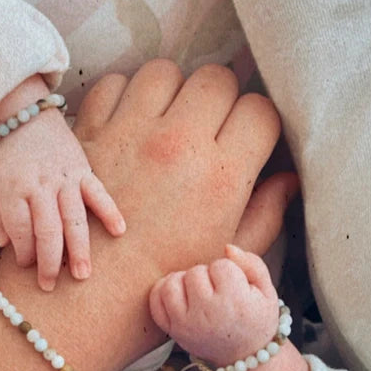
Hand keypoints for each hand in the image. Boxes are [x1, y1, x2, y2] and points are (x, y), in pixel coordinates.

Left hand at [0, 60, 299, 370]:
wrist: (82, 299)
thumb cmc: (159, 287)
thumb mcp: (223, 257)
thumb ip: (265, 213)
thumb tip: (288, 178)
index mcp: (221, 177)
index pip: (260, 111)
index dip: (259, 123)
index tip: (248, 139)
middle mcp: (178, 144)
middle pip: (217, 78)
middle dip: (221, 98)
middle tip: (210, 126)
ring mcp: (130, 132)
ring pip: (165, 71)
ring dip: (174, 90)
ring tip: (168, 119)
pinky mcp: (90, 131)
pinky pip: (115, 84)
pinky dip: (126, 96)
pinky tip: (129, 123)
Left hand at [0, 76, 124, 290]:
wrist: (24, 114)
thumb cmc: (4, 153)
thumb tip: (7, 246)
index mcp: (13, 189)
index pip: (19, 230)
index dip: (23, 253)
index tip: (27, 266)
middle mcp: (40, 186)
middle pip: (47, 231)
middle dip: (49, 262)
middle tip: (51, 285)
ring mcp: (64, 178)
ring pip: (74, 218)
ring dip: (80, 248)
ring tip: (83, 274)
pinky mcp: (83, 170)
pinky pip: (99, 193)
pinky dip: (110, 211)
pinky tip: (119, 231)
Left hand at [149, 245, 278, 365]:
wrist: (244, 357)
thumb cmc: (256, 318)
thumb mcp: (266, 291)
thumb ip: (251, 263)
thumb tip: (226, 247)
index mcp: (235, 303)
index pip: (221, 265)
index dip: (229, 270)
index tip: (235, 284)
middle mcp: (207, 314)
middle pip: (196, 271)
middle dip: (207, 275)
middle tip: (217, 289)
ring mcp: (186, 324)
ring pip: (172, 283)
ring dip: (184, 281)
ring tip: (197, 289)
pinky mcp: (172, 330)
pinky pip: (156, 300)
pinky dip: (164, 291)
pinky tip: (180, 293)